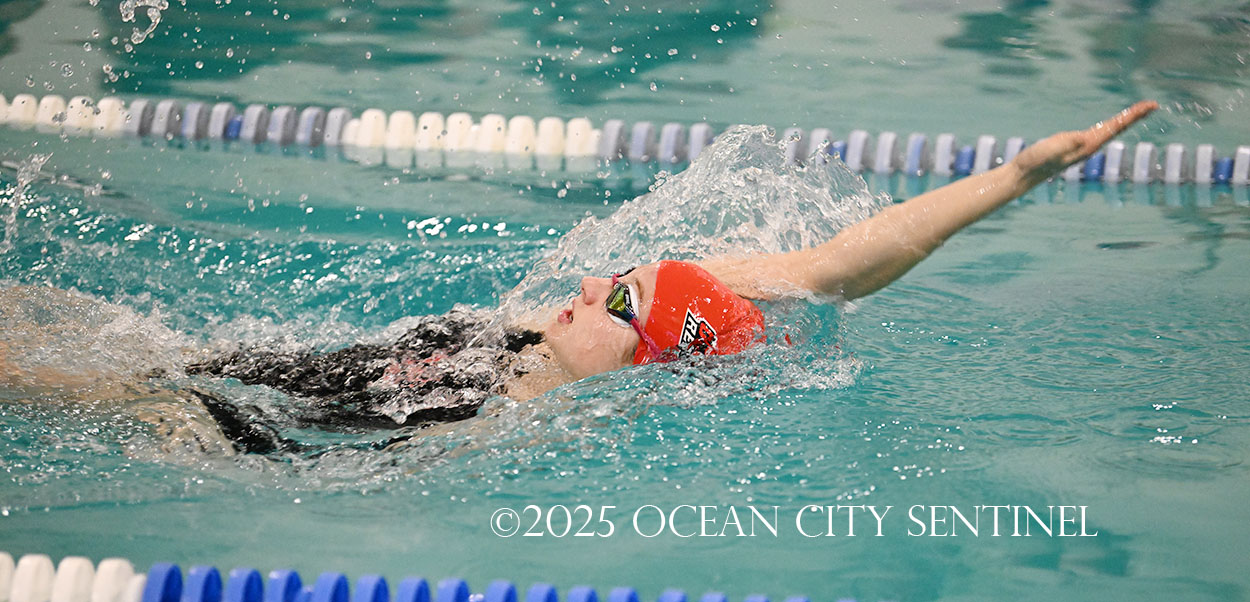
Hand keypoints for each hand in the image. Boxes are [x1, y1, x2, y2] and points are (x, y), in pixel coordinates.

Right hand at [1012, 101, 1157, 185]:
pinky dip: (1109, 125)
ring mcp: (1082, 147)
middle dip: (1135, 116)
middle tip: (1153, 105)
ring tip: (1137, 112)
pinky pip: (1098, 132)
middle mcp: (1090, 146)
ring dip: (1124, 120)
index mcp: (1088, 145)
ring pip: (1110, 130)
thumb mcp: (1049, 149)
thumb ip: (1065, 144)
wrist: (1023, 176)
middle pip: (1118, 128)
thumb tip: (1082, 137)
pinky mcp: (1073, 146)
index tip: (1152, 105)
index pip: (1116, 126)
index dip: (1134, 115)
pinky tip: (1109, 125)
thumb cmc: (1034, 162)